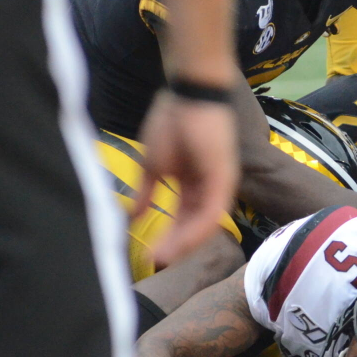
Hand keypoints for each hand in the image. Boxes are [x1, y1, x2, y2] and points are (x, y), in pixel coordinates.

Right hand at [135, 88, 239, 264]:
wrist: (188, 93)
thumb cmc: (171, 121)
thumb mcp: (151, 165)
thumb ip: (146, 193)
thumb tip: (132, 216)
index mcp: (193, 186)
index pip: (182, 219)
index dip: (167, 238)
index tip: (149, 254)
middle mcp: (209, 189)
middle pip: (193, 226)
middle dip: (174, 246)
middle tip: (155, 263)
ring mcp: (219, 185)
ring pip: (203, 225)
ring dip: (182, 243)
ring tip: (162, 258)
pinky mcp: (224, 179)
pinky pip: (211, 212)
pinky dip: (194, 228)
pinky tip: (178, 242)